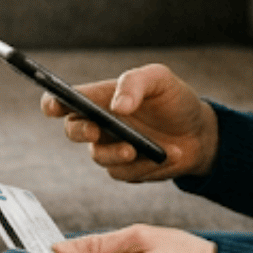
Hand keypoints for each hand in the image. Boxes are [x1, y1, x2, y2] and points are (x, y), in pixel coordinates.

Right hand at [41, 63, 217, 181]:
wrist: (200, 133)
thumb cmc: (175, 100)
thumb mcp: (160, 80)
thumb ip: (135, 83)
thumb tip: (117, 105)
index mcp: (100, 98)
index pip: (65, 100)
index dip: (53, 102)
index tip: (54, 106)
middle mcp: (99, 124)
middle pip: (72, 130)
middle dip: (80, 131)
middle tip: (95, 130)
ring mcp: (111, 149)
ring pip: (98, 156)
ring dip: (117, 152)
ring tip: (138, 149)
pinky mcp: (126, 170)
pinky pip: (124, 173)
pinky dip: (145, 165)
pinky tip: (168, 155)